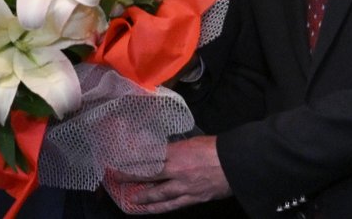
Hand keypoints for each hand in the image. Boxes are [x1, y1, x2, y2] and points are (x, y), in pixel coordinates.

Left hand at [109, 137, 230, 213]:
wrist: (235, 163)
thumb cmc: (216, 148)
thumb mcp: (192, 142)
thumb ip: (177, 148)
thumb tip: (165, 152)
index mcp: (176, 152)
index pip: (148, 156)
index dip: (133, 159)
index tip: (120, 160)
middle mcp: (177, 170)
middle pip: (148, 174)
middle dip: (130, 176)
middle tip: (116, 178)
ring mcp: (184, 186)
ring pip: (158, 193)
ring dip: (143, 195)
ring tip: (131, 198)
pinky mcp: (193, 198)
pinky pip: (172, 205)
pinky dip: (159, 208)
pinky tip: (149, 209)